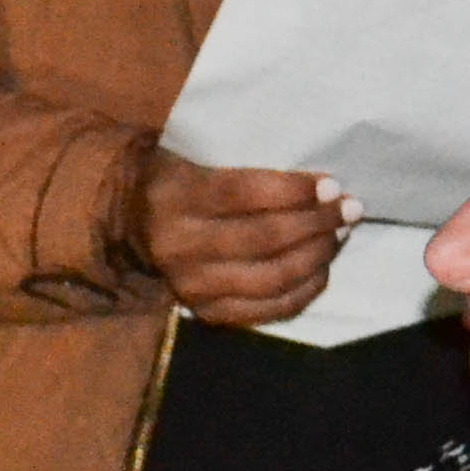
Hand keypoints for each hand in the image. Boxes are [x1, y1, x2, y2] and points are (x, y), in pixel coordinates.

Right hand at [131, 149, 350, 325]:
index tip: (331, 184)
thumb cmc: (170, 181)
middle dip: (317, 223)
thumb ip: (240, 167)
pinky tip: (321, 270)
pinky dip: (303, 291)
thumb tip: (317, 182)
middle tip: (348, 209)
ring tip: (338, 236)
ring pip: (271, 278)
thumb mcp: (189, 157)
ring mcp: (192, 286)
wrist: (121, 228)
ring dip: (316, 257)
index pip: (245, 194)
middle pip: (265, 238)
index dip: (294, 190)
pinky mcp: (205, 313)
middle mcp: (180, 246)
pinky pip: (267, 310)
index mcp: (174, 198)